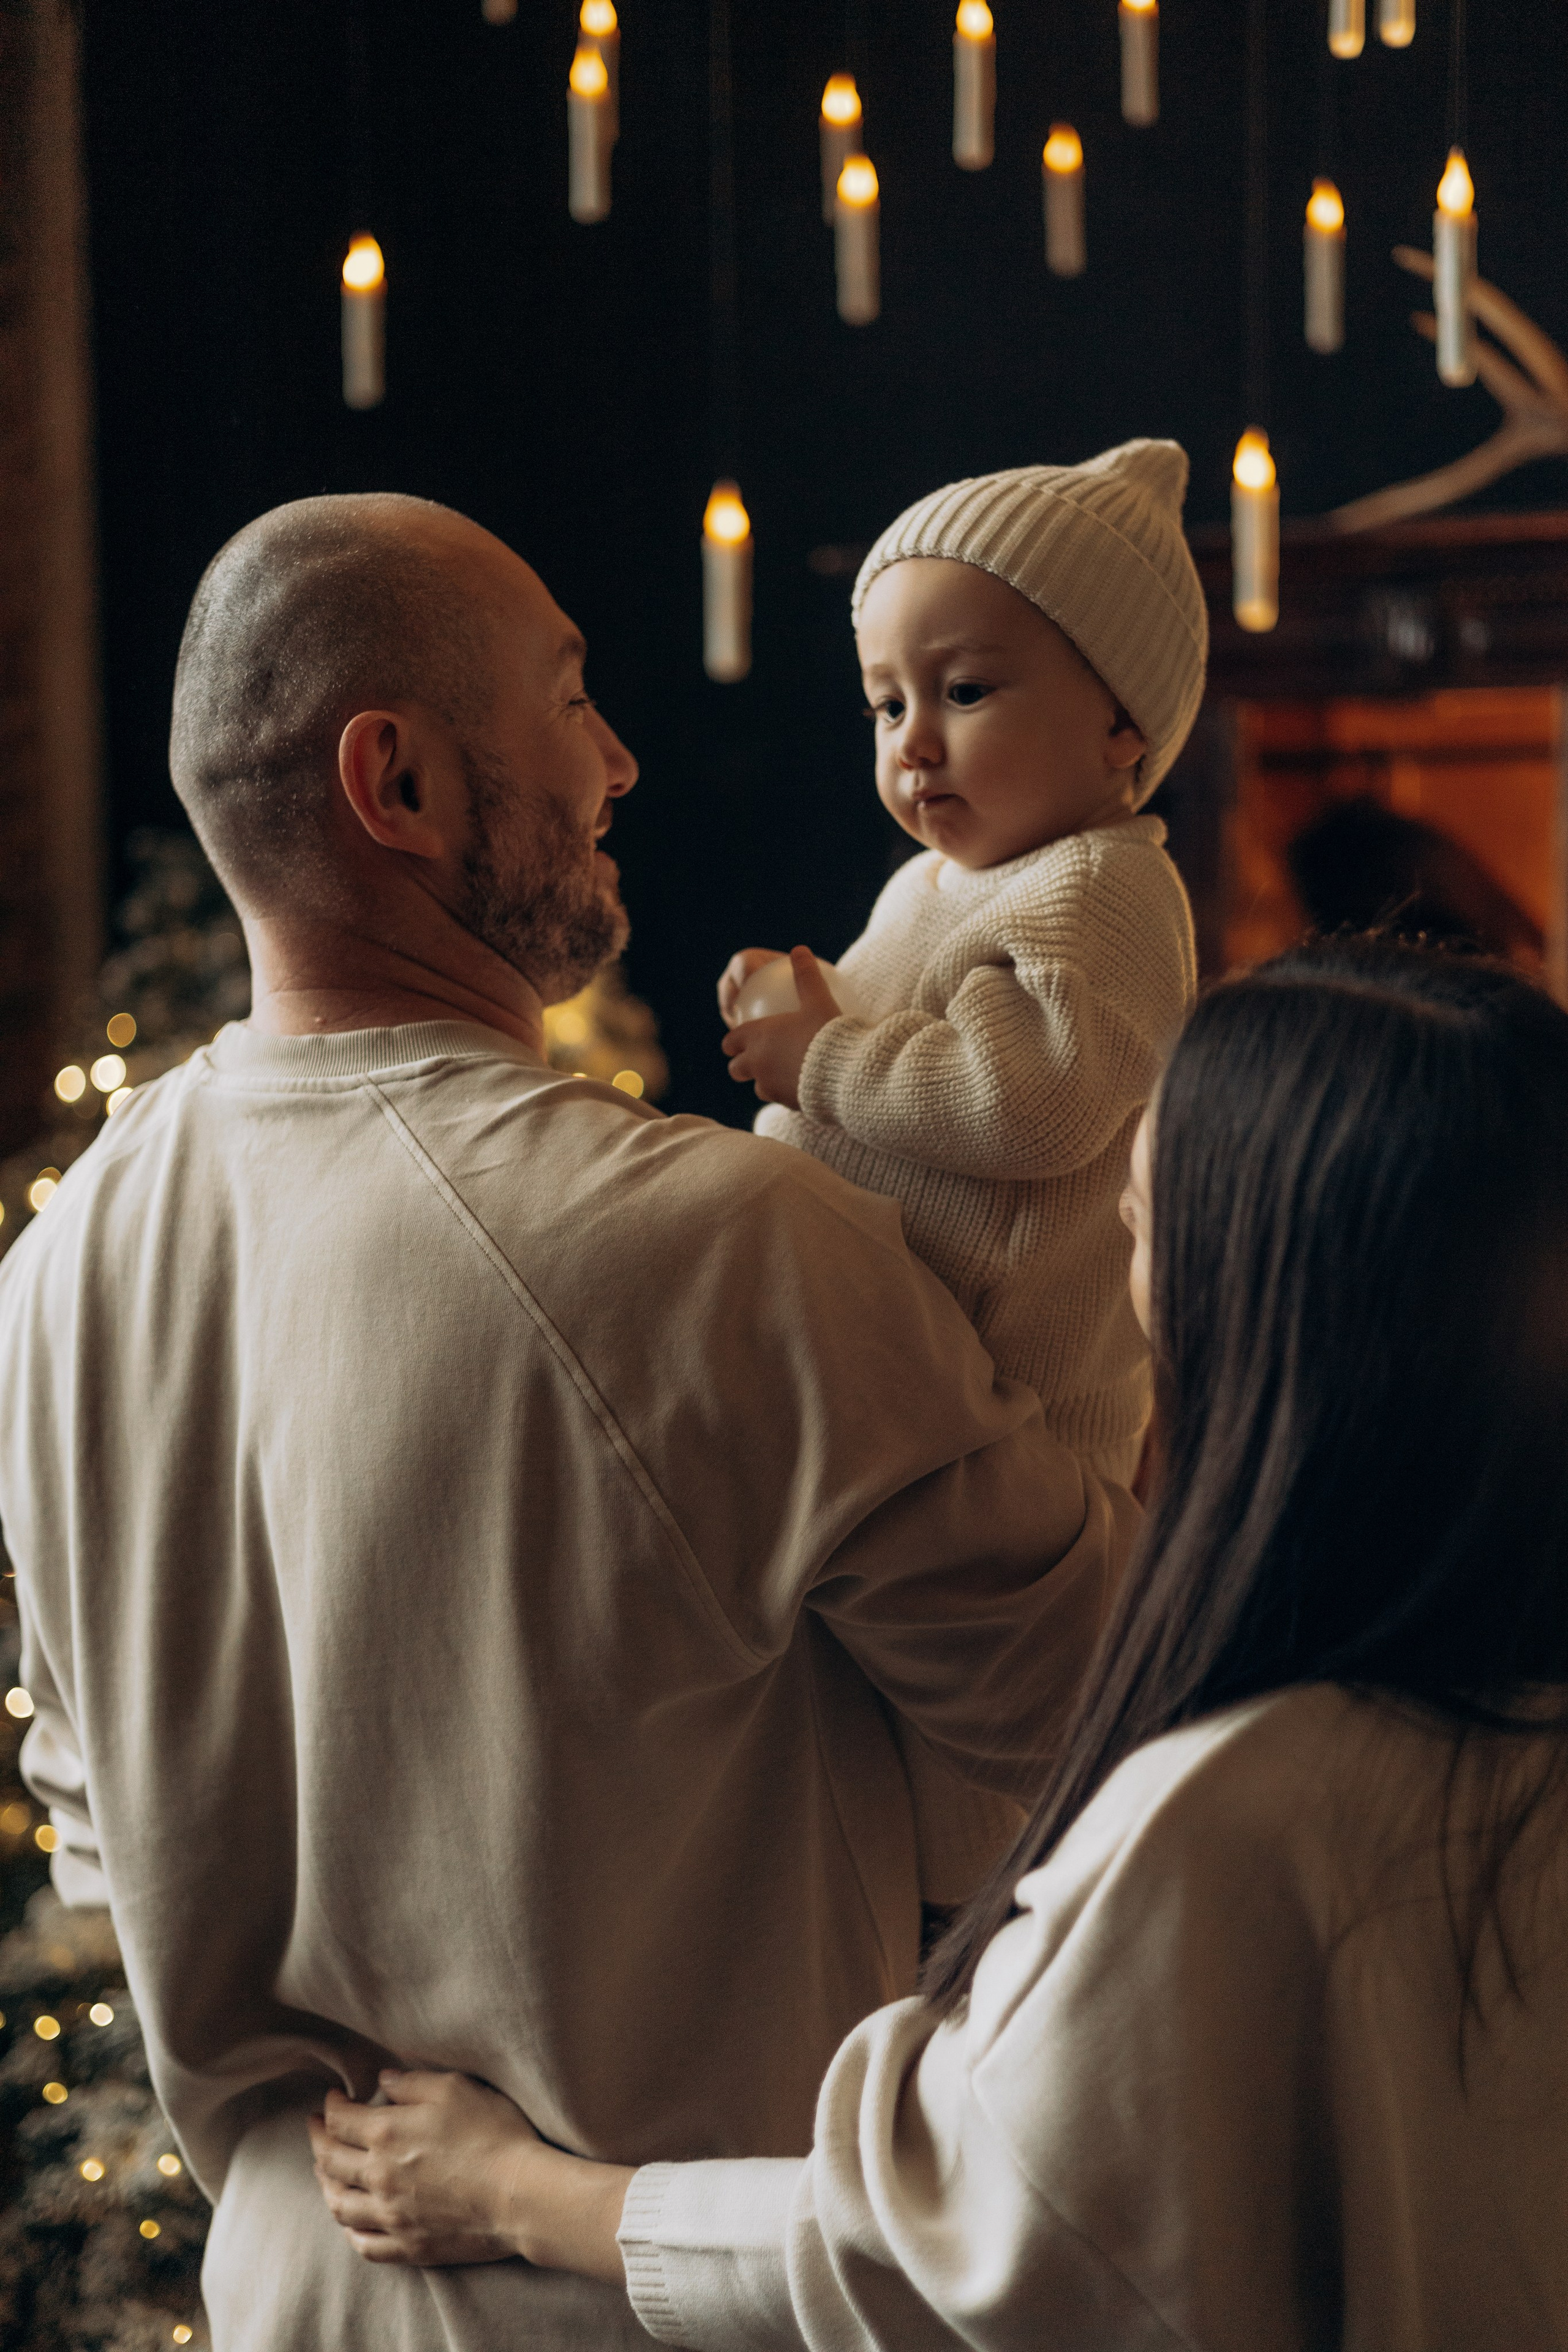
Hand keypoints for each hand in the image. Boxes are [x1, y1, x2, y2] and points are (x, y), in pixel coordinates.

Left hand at [310, 2068, 635, 2283]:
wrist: (519, 2194)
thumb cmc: (492, 2134)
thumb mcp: (455, 2089)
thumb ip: (412, 2084)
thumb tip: (382, 2082)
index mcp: (386, 2134)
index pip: (340, 2120)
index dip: (331, 2106)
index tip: (333, 2097)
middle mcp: (379, 2177)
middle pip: (330, 2161)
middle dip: (318, 2140)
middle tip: (316, 2128)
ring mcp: (391, 2216)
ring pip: (339, 2205)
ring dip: (325, 2185)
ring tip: (324, 2172)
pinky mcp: (408, 2246)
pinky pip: (364, 2244)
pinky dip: (350, 2230)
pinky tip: (351, 2221)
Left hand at [721, 946, 838, 1109]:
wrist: (846, 1073)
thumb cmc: (829, 1033)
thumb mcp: (819, 999)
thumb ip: (806, 976)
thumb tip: (800, 949)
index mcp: (758, 1037)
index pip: (731, 1040)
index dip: (732, 1040)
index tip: (737, 1039)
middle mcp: (758, 1064)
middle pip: (736, 1068)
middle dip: (740, 1063)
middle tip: (753, 1059)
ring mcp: (770, 1087)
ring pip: (756, 1086)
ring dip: (762, 1079)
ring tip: (778, 1074)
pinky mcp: (787, 1103)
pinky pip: (779, 1098)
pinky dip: (784, 1091)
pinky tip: (800, 1085)